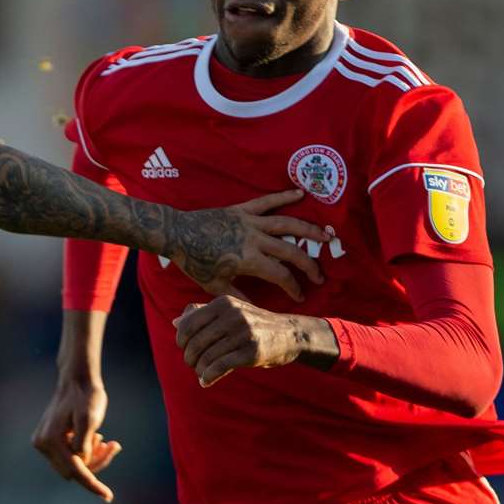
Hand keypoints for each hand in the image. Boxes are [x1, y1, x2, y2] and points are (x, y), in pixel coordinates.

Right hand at [32, 376, 121, 501]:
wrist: (77, 380)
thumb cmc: (86, 396)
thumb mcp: (89, 417)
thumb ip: (83, 441)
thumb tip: (81, 461)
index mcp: (51, 440)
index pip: (75, 471)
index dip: (93, 484)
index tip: (108, 496)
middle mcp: (42, 444)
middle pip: (74, 470)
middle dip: (95, 464)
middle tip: (113, 445)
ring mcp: (43, 443)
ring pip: (73, 465)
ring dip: (92, 457)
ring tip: (108, 442)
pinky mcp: (49, 441)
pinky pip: (70, 456)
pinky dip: (85, 452)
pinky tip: (97, 438)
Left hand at [168, 189, 327, 301]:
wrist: (177, 234)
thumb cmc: (194, 261)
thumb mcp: (215, 285)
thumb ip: (238, 296)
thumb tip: (254, 309)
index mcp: (248, 260)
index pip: (280, 275)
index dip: (293, 287)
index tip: (299, 295)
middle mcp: (254, 239)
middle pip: (291, 251)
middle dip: (309, 264)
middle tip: (320, 276)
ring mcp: (249, 222)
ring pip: (287, 224)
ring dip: (309, 230)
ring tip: (327, 235)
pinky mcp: (242, 209)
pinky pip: (267, 201)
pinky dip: (283, 196)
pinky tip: (300, 193)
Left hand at [173, 295, 337, 386]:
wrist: (289, 334)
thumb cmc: (253, 323)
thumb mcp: (230, 310)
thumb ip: (202, 313)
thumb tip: (176, 322)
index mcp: (222, 303)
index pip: (187, 324)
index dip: (181, 341)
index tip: (186, 349)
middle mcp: (232, 315)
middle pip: (195, 343)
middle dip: (190, 358)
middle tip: (193, 365)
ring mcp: (243, 332)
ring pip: (206, 357)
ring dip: (199, 370)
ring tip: (201, 374)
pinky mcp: (252, 351)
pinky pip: (220, 367)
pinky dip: (208, 377)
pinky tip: (206, 382)